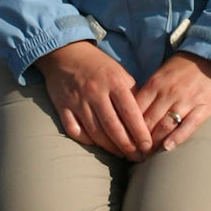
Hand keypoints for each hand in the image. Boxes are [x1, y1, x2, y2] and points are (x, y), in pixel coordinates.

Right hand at [37, 41, 152, 158]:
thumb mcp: (119, 73)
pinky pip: (75, 131)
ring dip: (110, 148)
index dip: (140, 133)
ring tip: (122, 155)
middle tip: (137, 157)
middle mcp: (95, 92)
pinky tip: (98, 145)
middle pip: (113, 127)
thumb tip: (145, 119)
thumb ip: (132, 94)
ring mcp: (77, 100)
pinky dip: (87, 141)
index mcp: (114, 82)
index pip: (130, 113)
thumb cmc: (98, 66)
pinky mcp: (62, 107)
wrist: (65, 53)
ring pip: (96, 133)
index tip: (148, 146)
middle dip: (128, 146)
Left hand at [137, 52, 210, 151]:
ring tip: (148, 154)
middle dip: (139, 139)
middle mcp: (168, 93)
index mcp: (155, 84)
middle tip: (134, 152)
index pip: (135, 109)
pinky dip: (176, 138)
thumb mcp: (162, 73)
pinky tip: (167, 148)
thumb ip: (149, 92)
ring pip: (165, 127)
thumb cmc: (185, 67)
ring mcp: (186, 101)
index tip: (124, 139)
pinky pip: (187, 127)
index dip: (128, 126)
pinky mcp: (203, 108)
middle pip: (148, 121)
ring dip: (155, 143)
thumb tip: (132, 112)